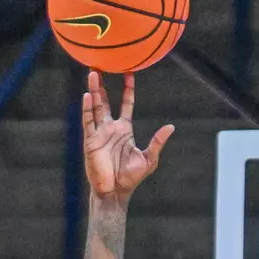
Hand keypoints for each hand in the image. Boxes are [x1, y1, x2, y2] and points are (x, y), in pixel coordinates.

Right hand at [83, 70, 173, 200]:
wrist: (115, 192)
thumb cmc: (131, 178)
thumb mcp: (148, 159)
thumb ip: (157, 142)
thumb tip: (171, 127)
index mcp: (124, 130)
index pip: (126, 104)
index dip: (127, 89)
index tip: (129, 73)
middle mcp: (111, 128)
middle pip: (106, 101)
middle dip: (103, 84)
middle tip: (101, 66)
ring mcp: (100, 133)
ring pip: (95, 107)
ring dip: (94, 90)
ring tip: (92, 73)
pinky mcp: (90, 141)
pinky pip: (88, 121)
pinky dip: (87, 108)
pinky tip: (87, 95)